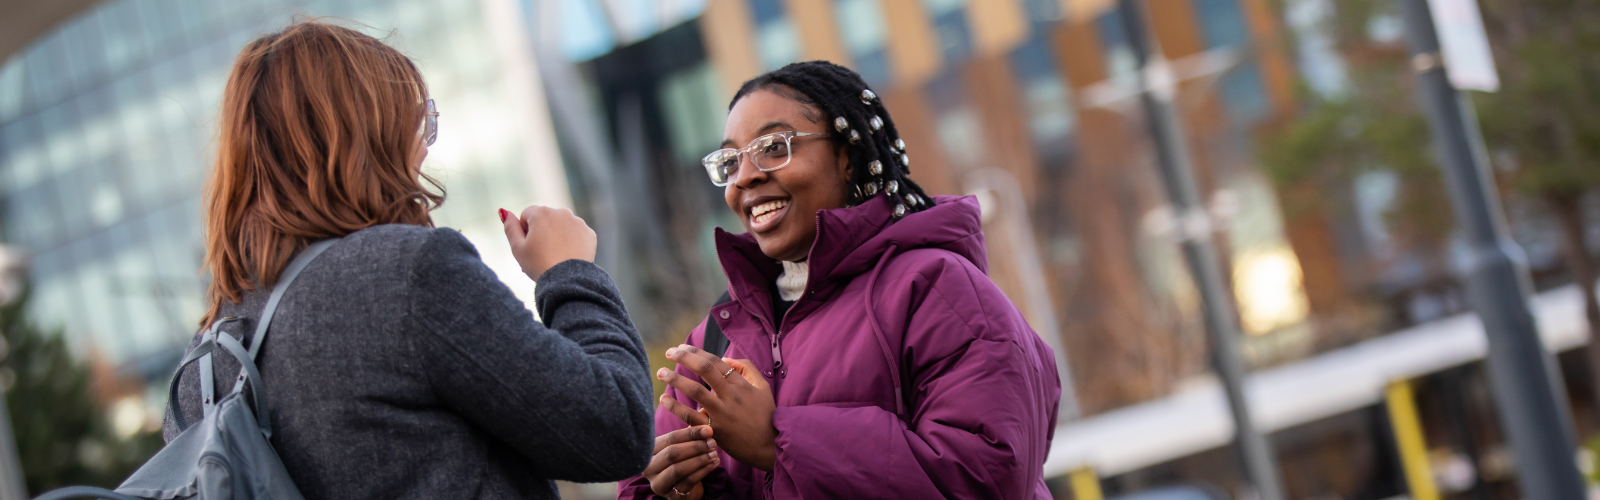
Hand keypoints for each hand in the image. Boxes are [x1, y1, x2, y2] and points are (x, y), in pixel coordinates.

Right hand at [499, 206, 596, 279]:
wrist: (567, 281)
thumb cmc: (539, 264)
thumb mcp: (517, 248)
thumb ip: (509, 227)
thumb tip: (504, 211)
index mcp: (542, 212)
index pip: (527, 214)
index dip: (524, 231)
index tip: (528, 246)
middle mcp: (562, 212)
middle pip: (545, 219)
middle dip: (541, 232)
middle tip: (540, 254)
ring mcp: (578, 222)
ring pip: (561, 226)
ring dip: (556, 236)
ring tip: (554, 256)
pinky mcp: (589, 234)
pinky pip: (576, 234)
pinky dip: (571, 242)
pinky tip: (567, 256)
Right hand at [643, 413, 719, 499]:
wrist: (686, 487)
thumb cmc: (684, 460)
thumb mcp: (685, 444)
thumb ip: (692, 429)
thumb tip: (705, 411)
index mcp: (649, 450)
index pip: (669, 439)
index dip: (690, 433)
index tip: (708, 429)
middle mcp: (648, 467)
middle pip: (672, 454)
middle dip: (695, 447)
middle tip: (713, 442)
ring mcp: (658, 483)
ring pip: (678, 469)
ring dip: (699, 459)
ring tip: (715, 453)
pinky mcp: (670, 496)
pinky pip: (688, 482)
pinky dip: (703, 471)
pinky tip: (714, 463)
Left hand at [658, 346, 776, 470]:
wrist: (769, 447)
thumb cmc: (767, 415)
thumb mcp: (763, 387)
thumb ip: (747, 368)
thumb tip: (726, 358)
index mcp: (741, 384)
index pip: (715, 362)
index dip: (696, 352)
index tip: (681, 347)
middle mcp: (731, 396)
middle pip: (704, 370)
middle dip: (685, 358)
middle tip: (670, 352)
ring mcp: (722, 414)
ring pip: (695, 392)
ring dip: (676, 380)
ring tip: (661, 372)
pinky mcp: (714, 431)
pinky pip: (691, 418)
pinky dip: (675, 407)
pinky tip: (664, 399)